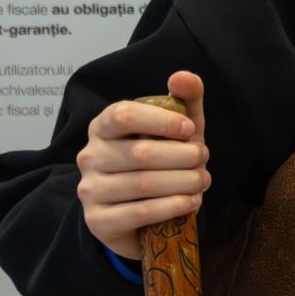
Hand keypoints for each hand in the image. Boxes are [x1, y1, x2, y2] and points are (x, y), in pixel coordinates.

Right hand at [75, 70, 209, 259]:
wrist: (140, 215)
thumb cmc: (160, 164)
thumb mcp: (176, 131)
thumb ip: (184, 101)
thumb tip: (183, 76)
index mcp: (103, 127)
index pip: (123, 114)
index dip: (162, 121)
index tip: (191, 130)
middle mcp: (90, 155)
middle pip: (141, 152)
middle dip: (184, 157)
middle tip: (204, 160)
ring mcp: (90, 189)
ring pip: (143, 183)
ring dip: (185, 182)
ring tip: (202, 182)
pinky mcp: (98, 220)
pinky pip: (140, 211)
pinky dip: (173, 205)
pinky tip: (192, 201)